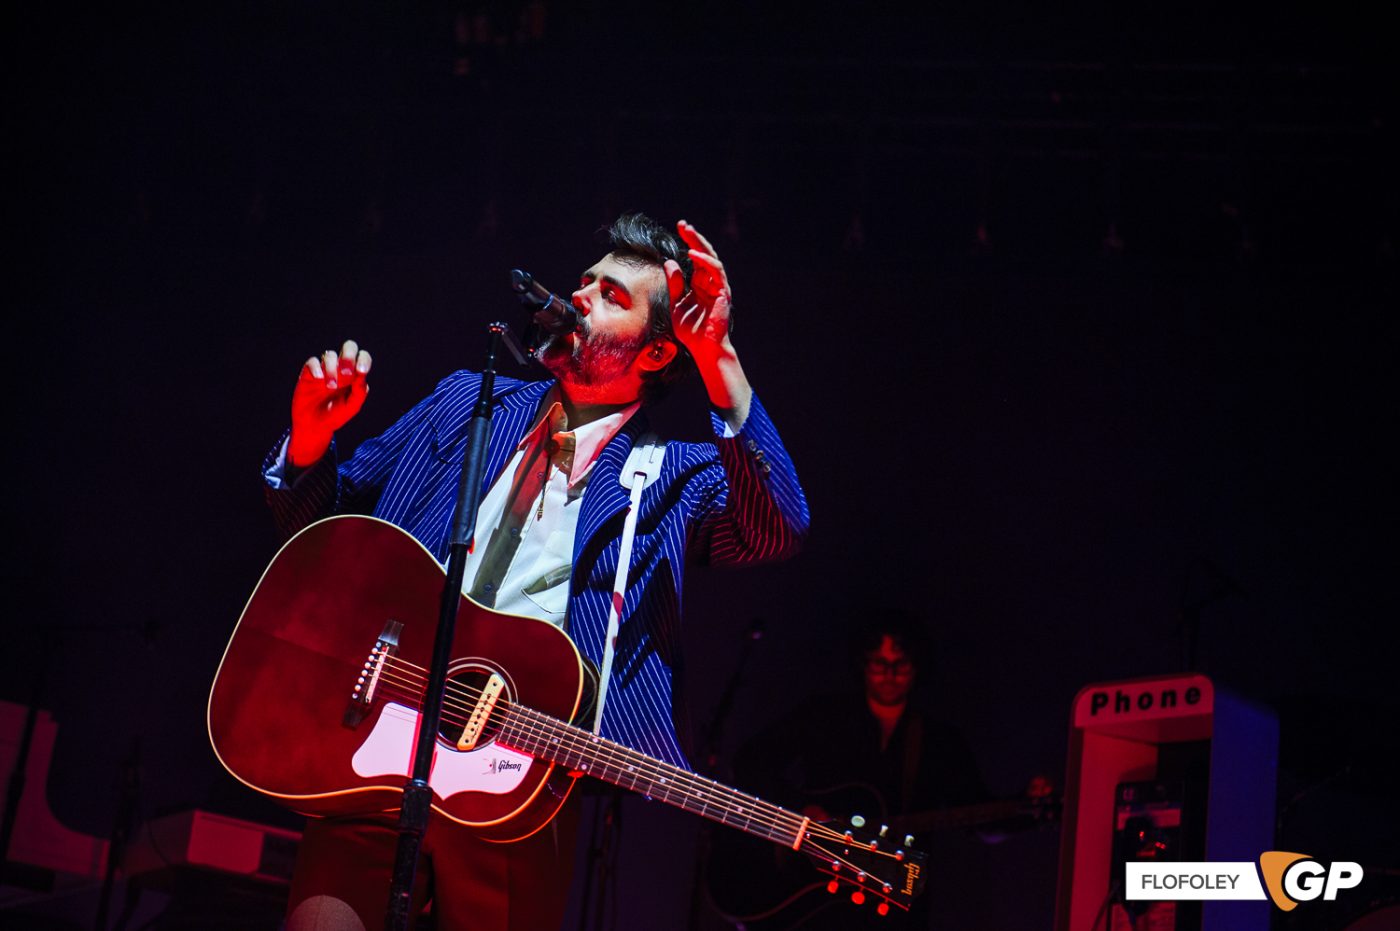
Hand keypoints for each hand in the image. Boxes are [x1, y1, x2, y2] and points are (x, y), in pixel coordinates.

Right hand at [288, 339, 371, 465]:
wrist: (315, 426)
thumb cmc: (336, 416)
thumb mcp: (352, 407)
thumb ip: (359, 391)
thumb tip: (362, 374)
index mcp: (355, 374)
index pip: (362, 357)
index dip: (363, 359)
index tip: (362, 371)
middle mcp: (341, 368)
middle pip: (348, 347)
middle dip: (349, 356)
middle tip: (347, 374)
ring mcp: (324, 369)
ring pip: (330, 355)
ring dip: (332, 370)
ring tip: (331, 387)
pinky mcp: (308, 373)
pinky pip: (313, 362)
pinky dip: (316, 368)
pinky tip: (319, 379)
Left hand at [665, 219, 733, 367]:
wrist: (703, 348)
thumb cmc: (691, 330)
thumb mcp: (676, 305)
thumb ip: (674, 285)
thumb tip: (669, 263)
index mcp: (700, 284)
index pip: (695, 258)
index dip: (689, 242)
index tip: (679, 228)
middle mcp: (710, 283)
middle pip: (705, 254)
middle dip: (695, 238)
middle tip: (684, 224)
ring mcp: (718, 287)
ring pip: (712, 259)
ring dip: (700, 245)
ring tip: (688, 235)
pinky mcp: (723, 293)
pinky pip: (716, 272)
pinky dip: (705, 262)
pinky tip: (693, 254)